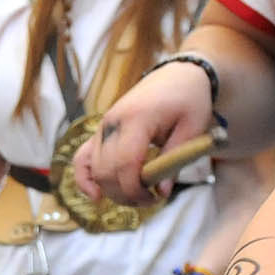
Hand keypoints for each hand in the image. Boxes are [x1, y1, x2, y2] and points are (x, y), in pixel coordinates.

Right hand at [73, 64, 210, 208]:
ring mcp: (103, 126)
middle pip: (106, 170)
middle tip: (150, 199)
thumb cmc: (189, 100)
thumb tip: (161, 192)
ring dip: (110, 190)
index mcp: (137, 119)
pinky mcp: (101, 130)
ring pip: (93, 168)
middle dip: (125, 194)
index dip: (135, 189)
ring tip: (133, 196)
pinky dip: (84, 178)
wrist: (177, 75)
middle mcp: (113, 122)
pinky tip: (95, 195)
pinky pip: (82, 157)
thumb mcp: (192, 128)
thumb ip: (175, 160)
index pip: (125, 163)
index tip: (154, 199)